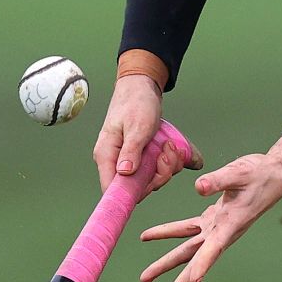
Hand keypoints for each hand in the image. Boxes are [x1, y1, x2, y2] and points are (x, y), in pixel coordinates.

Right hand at [94, 73, 199, 192]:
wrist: (142, 87)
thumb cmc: (136, 103)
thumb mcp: (137, 126)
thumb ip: (131, 151)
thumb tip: (124, 173)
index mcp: (107, 156)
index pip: (112, 189)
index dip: (131, 194)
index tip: (154, 180)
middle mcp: (117, 162)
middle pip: (137, 188)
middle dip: (159, 174)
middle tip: (167, 153)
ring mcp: (130, 161)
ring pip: (150, 179)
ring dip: (167, 166)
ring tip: (171, 145)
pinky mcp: (142, 158)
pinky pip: (157, 170)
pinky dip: (169, 162)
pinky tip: (174, 147)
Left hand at [138, 124, 281, 281]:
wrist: (274, 174)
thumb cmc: (260, 174)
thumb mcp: (240, 173)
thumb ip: (219, 180)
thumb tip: (198, 186)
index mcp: (230, 224)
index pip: (214, 248)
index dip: (204, 265)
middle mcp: (222, 232)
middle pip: (197, 260)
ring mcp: (216, 226)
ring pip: (187, 249)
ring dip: (166, 263)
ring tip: (146, 278)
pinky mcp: (213, 217)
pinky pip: (186, 229)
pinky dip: (168, 232)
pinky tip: (148, 237)